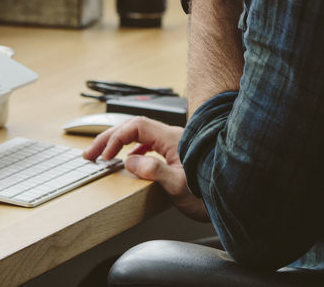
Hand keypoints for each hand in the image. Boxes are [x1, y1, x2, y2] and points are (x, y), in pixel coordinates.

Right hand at [82, 116, 208, 220]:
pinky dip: (134, 149)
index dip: (116, 138)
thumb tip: (129, 162)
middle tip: (90, 153)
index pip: (136, 126)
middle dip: (109, 138)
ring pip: (141, 135)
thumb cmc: (211, 192)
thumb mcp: (179, 186)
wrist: (234, 196)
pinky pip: (150, 144)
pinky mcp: (178, 154)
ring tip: (103, 155)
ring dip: (120, 143)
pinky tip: (130, 160)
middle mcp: (173, 137)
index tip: (104, 155)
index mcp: (171, 139)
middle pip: (134, 128)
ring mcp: (176, 144)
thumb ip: (154, 171)